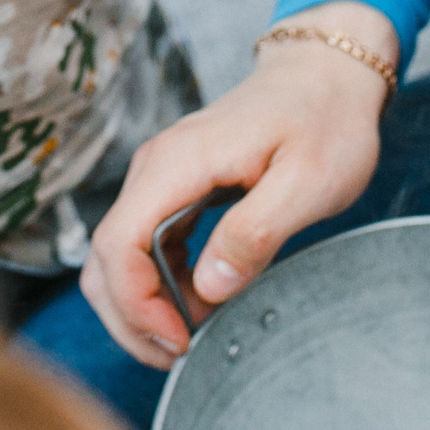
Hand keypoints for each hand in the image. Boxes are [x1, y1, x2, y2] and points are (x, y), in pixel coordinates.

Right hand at [82, 3, 397, 365]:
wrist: (325, 73)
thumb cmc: (325, 121)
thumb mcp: (309, 182)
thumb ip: (256, 232)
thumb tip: (208, 287)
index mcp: (179, 162)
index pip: (118, 243)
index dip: (137, 304)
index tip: (180, 339)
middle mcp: (156, 167)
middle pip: (104, 256)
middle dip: (129, 317)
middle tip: (178, 355)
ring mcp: (161, 176)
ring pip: (116, 254)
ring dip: (140, 305)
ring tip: (189, 338)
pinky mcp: (174, 186)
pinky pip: (143, 244)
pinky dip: (158, 283)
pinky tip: (199, 303)